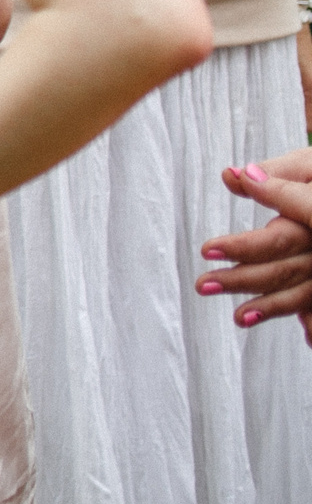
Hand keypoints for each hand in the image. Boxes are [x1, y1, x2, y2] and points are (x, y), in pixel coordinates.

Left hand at [197, 148, 311, 344]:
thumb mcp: (310, 164)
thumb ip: (278, 174)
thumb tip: (232, 175)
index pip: (276, 240)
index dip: (241, 247)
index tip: (205, 249)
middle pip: (285, 270)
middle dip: (243, 280)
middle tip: (203, 284)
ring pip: (305, 294)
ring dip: (273, 308)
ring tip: (240, 319)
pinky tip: (308, 339)